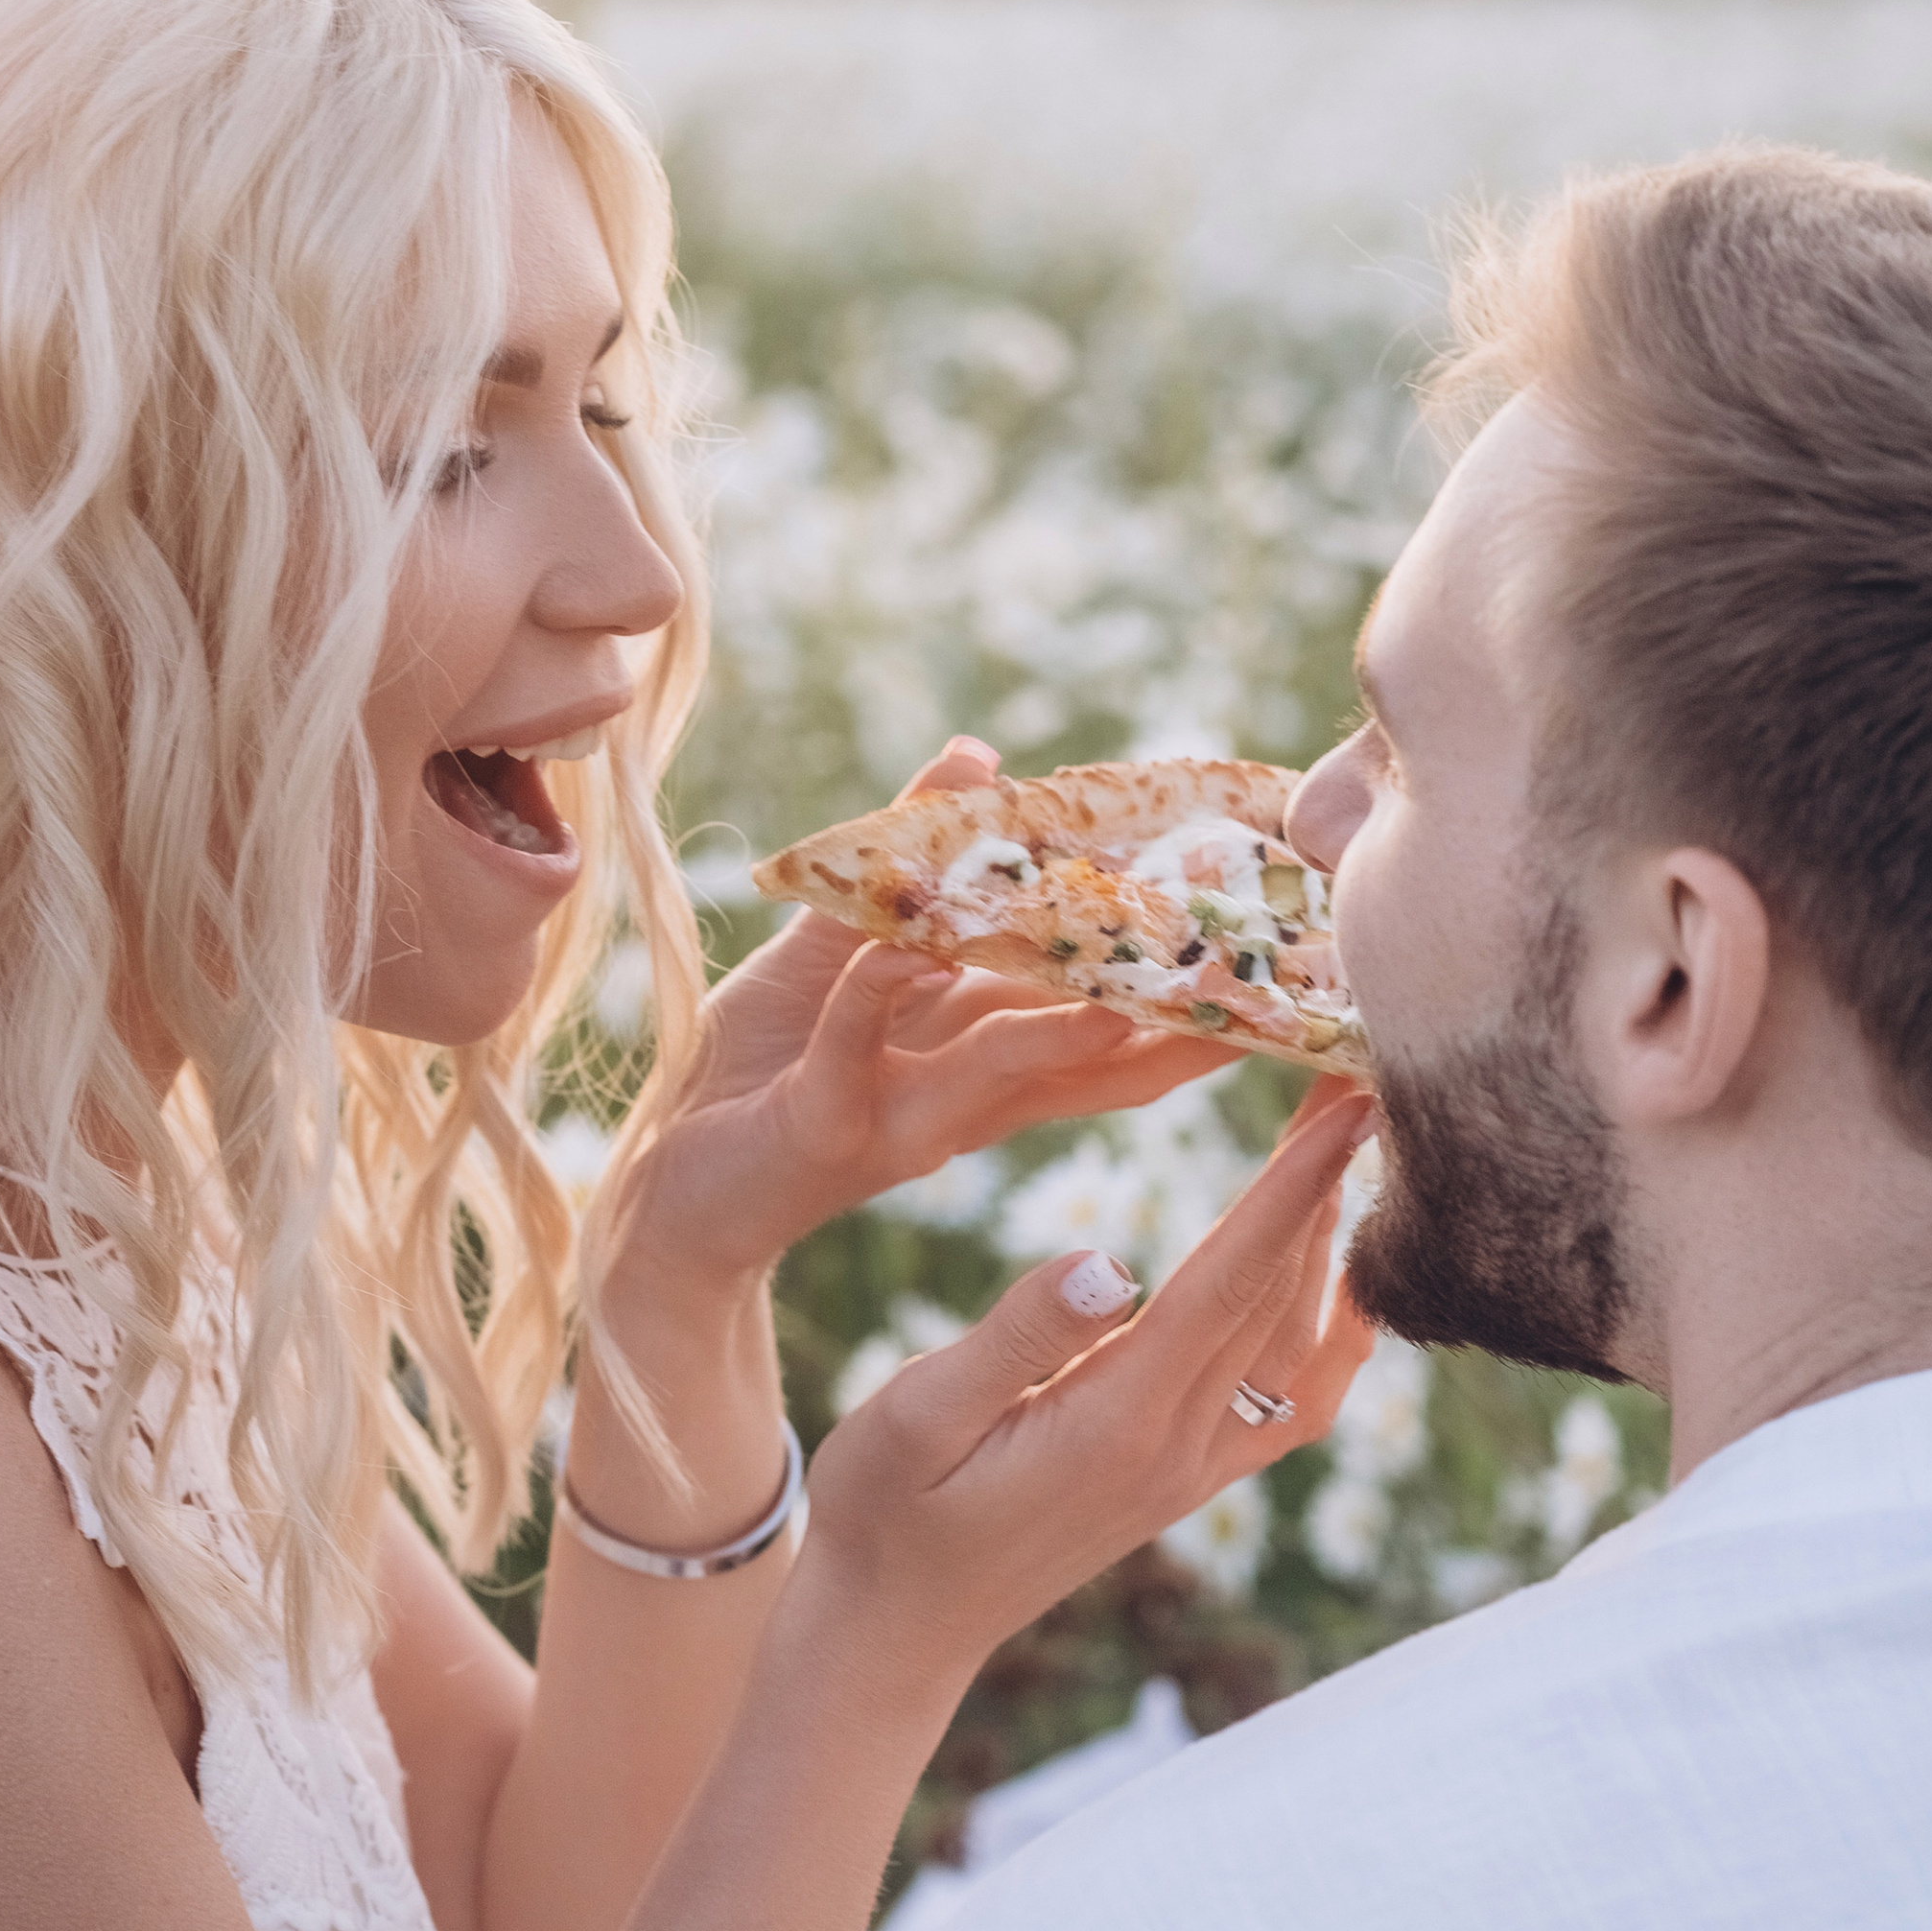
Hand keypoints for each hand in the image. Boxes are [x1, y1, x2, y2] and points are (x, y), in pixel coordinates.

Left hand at [617, 740, 1233, 1292]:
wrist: (666, 1177)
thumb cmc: (760, 1062)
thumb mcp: (837, 945)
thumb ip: (906, 859)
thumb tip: (976, 754)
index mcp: (981, 1054)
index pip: (1105, 1026)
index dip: (1182, 998)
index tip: (1265, 951)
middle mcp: (965, 1098)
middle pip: (1093, 1059)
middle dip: (1176, 1025)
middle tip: (1259, 981)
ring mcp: (902, 1118)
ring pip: (1004, 1063)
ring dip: (1068, 1025)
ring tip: (1134, 989)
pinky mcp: (824, 1127)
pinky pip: (857, 1042)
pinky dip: (875, 991)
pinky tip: (902, 947)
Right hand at [788, 1081, 1375, 1709]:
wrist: (894, 1632)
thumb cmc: (881, 1513)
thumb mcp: (914, 1416)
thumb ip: (1014, 1338)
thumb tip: (1110, 1259)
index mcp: (1118, 1421)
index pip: (1232, 1282)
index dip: (1295, 1186)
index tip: (1348, 1102)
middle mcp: (1178, 1449)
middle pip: (1281, 1298)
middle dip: (1325, 1185)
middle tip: (1354, 1080)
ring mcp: (1191, 1474)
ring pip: (1297, 1346)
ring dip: (1331, 1245)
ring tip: (1345, 1153)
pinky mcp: (1183, 1484)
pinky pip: (1288, 1404)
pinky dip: (1332, 1336)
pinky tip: (1340, 1287)